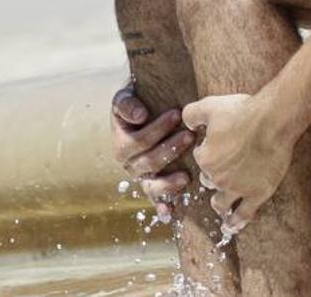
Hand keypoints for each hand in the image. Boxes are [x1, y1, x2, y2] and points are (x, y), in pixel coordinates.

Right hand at [110, 84, 194, 221]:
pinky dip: (161, 207)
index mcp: (121, 144)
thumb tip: (140, 116)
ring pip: (152, 185)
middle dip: (170, 150)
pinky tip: (170, 212)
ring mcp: (142, 177)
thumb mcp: (125, 97)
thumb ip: (127, 104)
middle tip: (189, 136)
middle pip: (148, 162)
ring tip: (186, 176)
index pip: (139, 141)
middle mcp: (130, 164)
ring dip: (168, 182)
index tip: (177, 114)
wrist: (143, 110)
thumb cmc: (136, 103)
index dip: (158, 129)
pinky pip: (155, 199)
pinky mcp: (153, 185)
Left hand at [183, 93, 292, 235]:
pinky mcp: (257, 194)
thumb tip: (185, 121)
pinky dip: (236, 222)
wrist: (272, 121)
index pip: (200, 158)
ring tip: (218, 206)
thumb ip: (191, 114)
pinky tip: (231, 228)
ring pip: (222, 202)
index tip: (216, 144)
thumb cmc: (241, 112)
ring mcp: (238, 189)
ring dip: (219, 204)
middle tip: (224, 167)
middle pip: (209, 180)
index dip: (207, 150)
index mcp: (204, 158)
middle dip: (213, 175)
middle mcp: (217, 178)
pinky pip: (244, 214)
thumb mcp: (209, 106)